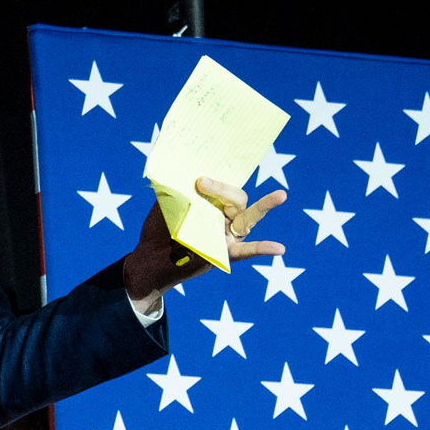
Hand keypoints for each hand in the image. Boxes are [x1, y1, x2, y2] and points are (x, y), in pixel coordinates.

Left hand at [122, 176, 286, 301]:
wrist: (149, 258)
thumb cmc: (159, 229)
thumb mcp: (167, 204)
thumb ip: (179, 189)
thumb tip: (187, 171)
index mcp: (213, 202)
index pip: (225, 185)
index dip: (218, 179)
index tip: (199, 177)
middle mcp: (225, 216)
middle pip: (237, 199)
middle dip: (222, 189)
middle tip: (202, 183)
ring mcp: (227, 235)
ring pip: (248, 218)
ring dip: (265, 206)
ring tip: (281, 195)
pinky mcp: (226, 253)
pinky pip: (247, 251)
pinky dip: (262, 249)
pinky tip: (279, 248)